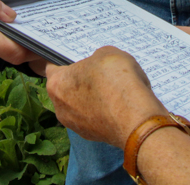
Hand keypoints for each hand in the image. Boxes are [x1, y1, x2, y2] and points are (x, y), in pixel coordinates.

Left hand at [45, 47, 166, 147]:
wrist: (136, 118)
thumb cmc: (117, 82)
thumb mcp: (107, 53)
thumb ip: (96, 58)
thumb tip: (98, 65)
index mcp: (56, 84)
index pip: (53, 68)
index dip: (66, 62)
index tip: (79, 60)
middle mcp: (60, 108)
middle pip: (66, 89)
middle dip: (80, 81)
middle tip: (98, 73)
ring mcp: (75, 125)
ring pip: (80, 106)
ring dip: (91, 98)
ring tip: (111, 89)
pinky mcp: (92, 136)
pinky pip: (93, 119)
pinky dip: (102, 112)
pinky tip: (117, 105)